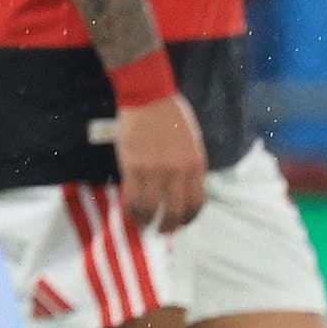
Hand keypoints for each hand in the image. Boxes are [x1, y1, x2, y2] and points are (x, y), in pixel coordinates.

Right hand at [114, 89, 207, 233]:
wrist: (149, 97)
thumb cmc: (170, 116)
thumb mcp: (191, 143)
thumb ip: (189, 166)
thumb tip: (183, 188)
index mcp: (196, 164)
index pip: (196, 202)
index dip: (188, 218)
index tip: (180, 222)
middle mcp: (179, 171)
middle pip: (175, 211)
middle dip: (169, 226)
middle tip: (162, 230)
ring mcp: (156, 170)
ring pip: (152, 208)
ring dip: (147, 221)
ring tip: (142, 224)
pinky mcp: (133, 166)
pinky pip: (133, 197)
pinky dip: (131, 210)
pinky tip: (130, 213)